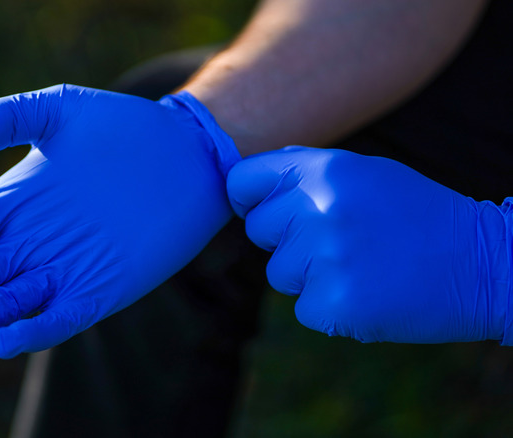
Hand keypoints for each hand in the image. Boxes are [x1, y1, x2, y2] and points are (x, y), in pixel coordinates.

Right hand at [0, 84, 239, 357]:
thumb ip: (2, 119)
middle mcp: (31, 242)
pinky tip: (6, 340)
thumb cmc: (121, 127)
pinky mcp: (101, 288)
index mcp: (12, 203)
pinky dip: (34, 330)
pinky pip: (61, 316)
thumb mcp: (57, 110)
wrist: (187, 151)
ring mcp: (65, 267)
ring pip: (11, 302)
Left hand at [226, 146, 512, 343]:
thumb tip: (246, 181)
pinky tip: (370, 293)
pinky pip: (304, 308)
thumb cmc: (417, 215)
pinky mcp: (333, 303)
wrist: (483, 262)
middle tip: (339, 242)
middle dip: (288, 240)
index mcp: (322, 170)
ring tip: (361, 266)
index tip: (266, 212)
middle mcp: (316, 208)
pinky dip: (330, 308)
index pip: (242, 182)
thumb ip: (306, 172)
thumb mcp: (365, 173)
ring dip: (310, 276)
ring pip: (278, 273)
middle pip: (258, 231)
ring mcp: (323, 257)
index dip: (249, 200)